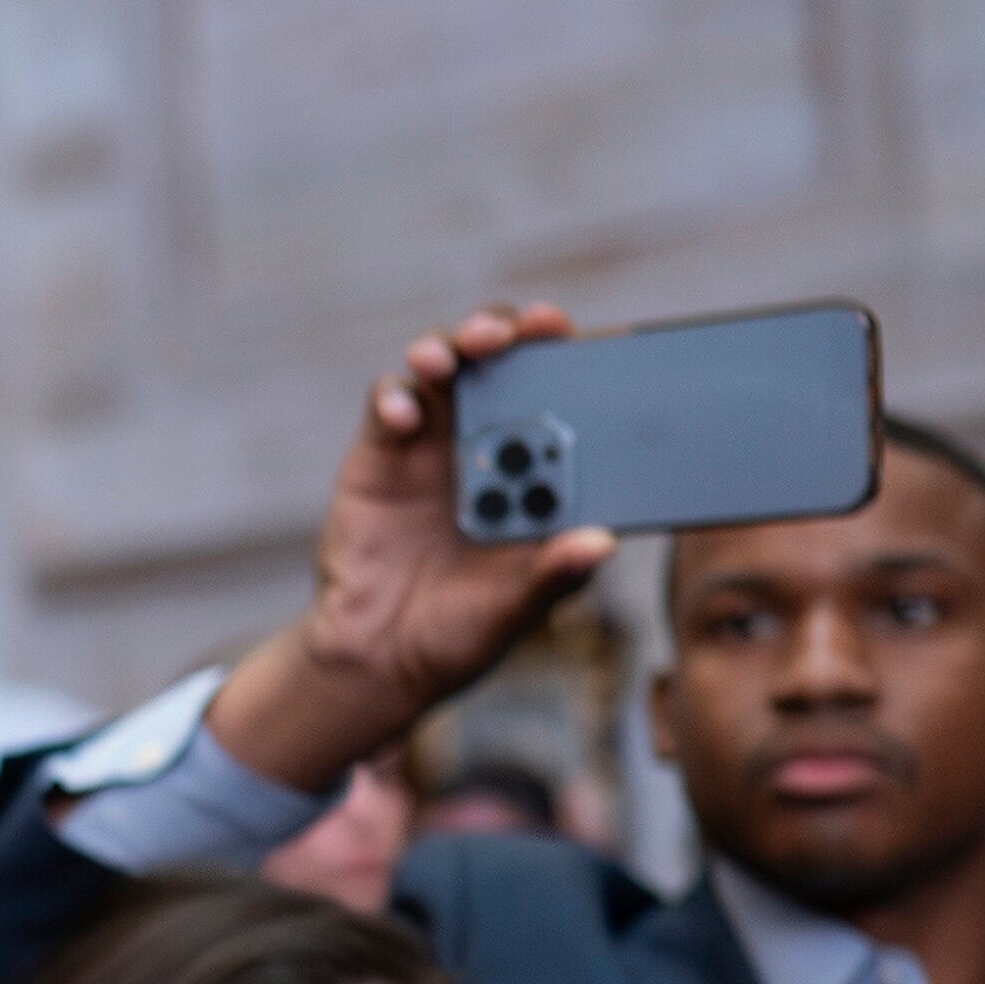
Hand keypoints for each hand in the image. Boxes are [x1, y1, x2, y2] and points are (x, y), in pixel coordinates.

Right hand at [207, 306, 618, 790]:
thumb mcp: (513, 611)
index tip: (608, 344)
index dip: (585, 365)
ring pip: (450, 366)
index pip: (569, 400)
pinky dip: (398, 397)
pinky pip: (390, 402)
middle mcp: (492, 444)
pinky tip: (405, 415)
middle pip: (508, 362)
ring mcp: (435, 442)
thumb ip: (551, 577)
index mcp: (541, 474)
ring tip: (461, 355)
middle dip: (520, 332)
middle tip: (530, 327)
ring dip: (457, 346)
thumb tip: (601, 544)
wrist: (376, 656)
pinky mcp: (382, 450)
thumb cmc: (458, 631)